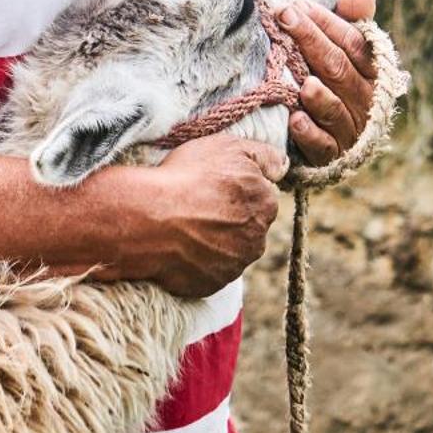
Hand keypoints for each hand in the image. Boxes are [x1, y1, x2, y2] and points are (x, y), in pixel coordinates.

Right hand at [134, 136, 285, 296]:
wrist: (149, 220)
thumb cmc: (187, 178)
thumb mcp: (229, 147)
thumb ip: (265, 155)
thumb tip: (283, 167)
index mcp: (266, 205)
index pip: (262, 197)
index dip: (239, 189)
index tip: (216, 186)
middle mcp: (257, 239)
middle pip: (249, 227)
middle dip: (231, 218)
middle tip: (201, 206)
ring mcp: (234, 266)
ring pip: (231, 251)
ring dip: (216, 241)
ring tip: (187, 227)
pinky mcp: (211, 285)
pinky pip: (209, 272)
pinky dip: (199, 262)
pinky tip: (180, 247)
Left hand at [280, 0, 379, 166]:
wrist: (324, 138)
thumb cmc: (331, 80)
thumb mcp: (343, 48)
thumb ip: (351, 19)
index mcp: (371, 70)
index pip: (351, 42)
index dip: (326, 22)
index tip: (297, 5)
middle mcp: (364, 100)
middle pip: (338, 69)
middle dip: (310, 41)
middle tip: (283, 19)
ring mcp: (348, 129)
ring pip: (334, 109)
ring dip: (318, 96)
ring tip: (303, 83)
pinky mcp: (329, 155)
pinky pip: (322, 145)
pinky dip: (309, 133)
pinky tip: (295, 120)